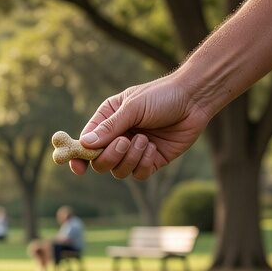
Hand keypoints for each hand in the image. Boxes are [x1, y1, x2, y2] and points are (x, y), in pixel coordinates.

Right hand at [70, 78, 209, 179]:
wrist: (194, 100)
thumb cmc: (161, 96)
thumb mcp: (133, 107)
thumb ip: (109, 127)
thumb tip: (85, 144)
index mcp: (108, 120)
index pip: (85, 143)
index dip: (78, 157)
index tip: (78, 167)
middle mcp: (118, 137)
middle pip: (99, 163)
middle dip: (110, 157)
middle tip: (124, 142)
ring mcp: (134, 151)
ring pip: (118, 171)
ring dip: (129, 159)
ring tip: (144, 140)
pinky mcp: (151, 161)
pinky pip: (138, 174)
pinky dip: (143, 163)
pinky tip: (153, 147)